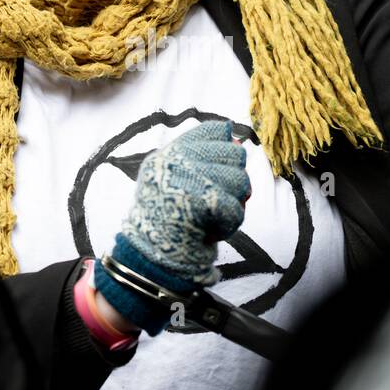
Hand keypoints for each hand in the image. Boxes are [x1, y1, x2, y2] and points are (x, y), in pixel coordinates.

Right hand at [94, 120, 250, 334]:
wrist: (149, 259)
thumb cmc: (166, 223)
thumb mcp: (175, 183)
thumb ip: (203, 160)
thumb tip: (239, 142)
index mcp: (169, 153)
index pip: (215, 130)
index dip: (225, 151)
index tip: (215, 174)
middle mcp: (177, 159)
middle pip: (235, 154)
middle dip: (232, 182)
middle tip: (212, 202)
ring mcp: (188, 177)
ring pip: (241, 182)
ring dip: (232, 206)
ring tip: (209, 218)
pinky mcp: (202, 199)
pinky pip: (237, 209)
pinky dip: (228, 226)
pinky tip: (210, 231)